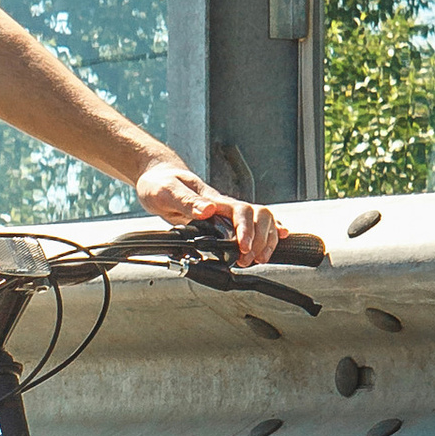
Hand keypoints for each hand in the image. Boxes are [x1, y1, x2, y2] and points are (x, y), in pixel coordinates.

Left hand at [135, 154, 279, 265]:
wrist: (157, 176)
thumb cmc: (160, 183)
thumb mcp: (167, 192)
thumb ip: (188, 201)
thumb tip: (208, 210)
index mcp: (213, 199)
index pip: (241, 211)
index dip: (246, 230)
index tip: (243, 247)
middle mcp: (223, 205)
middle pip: (259, 215)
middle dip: (260, 239)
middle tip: (250, 259)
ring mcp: (225, 212)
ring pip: (261, 220)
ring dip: (265, 239)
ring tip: (259, 258)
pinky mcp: (222, 218)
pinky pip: (251, 223)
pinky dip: (268, 231)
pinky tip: (278, 238)